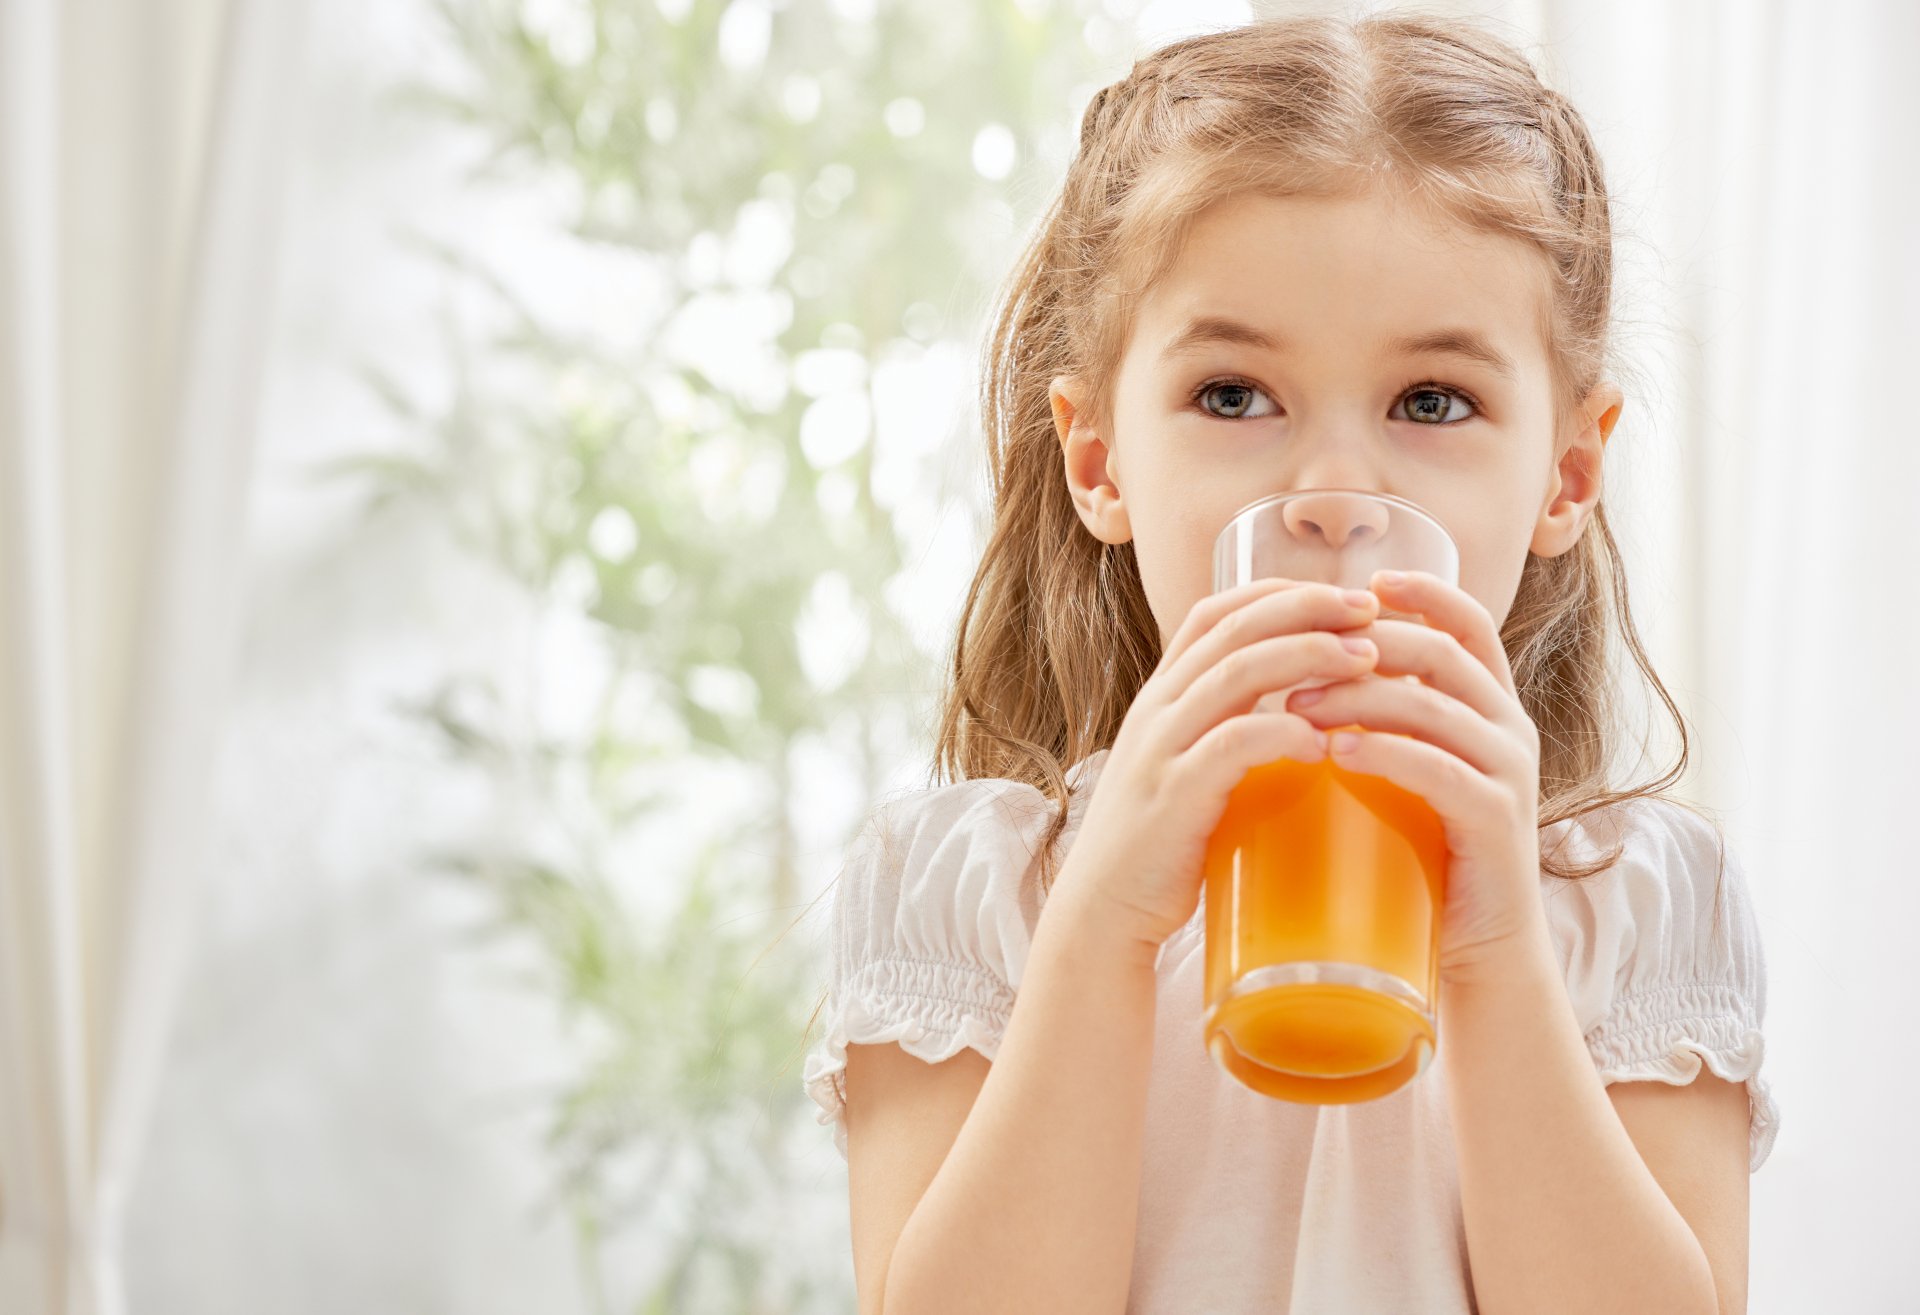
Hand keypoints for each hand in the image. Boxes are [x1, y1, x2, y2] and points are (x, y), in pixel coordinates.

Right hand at [1054, 577, 1383, 950]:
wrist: (1104, 911)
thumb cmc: (1163, 844)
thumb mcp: (1188, 768)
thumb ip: (1228, 735)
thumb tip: (1308, 716)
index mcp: (1163, 697)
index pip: (1216, 613)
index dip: (1278, 592)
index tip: (1341, 594)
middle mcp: (1158, 710)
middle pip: (1234, 630)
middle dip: (1306, 609)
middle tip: (1370, 609)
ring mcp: (1161, 750)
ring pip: (1236, 675)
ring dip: (1307, 657)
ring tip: (1365, 659)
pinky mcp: (1173, 798)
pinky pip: (1230, 747)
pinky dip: (1280, 733)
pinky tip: (1323, 740)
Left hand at [1283, 569, 1545, 985]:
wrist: (1477, 945)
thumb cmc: (1425, 852)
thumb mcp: (1406, 769)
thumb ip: (1380, 722)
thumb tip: (1299, 674)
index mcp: (1489, 706)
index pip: (1469, 623)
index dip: (1424, 592)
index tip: (1367, 580)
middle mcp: (1508, 728)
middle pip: (1442, 654)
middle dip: (1365, 645)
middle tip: (1294, 657)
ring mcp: (1508, 773)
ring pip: (1434, 708)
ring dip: (1359, 697)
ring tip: (1295, 705)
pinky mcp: (1498, 821)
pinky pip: (1442, 771)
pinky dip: (1387, 754)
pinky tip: (1338, 752)